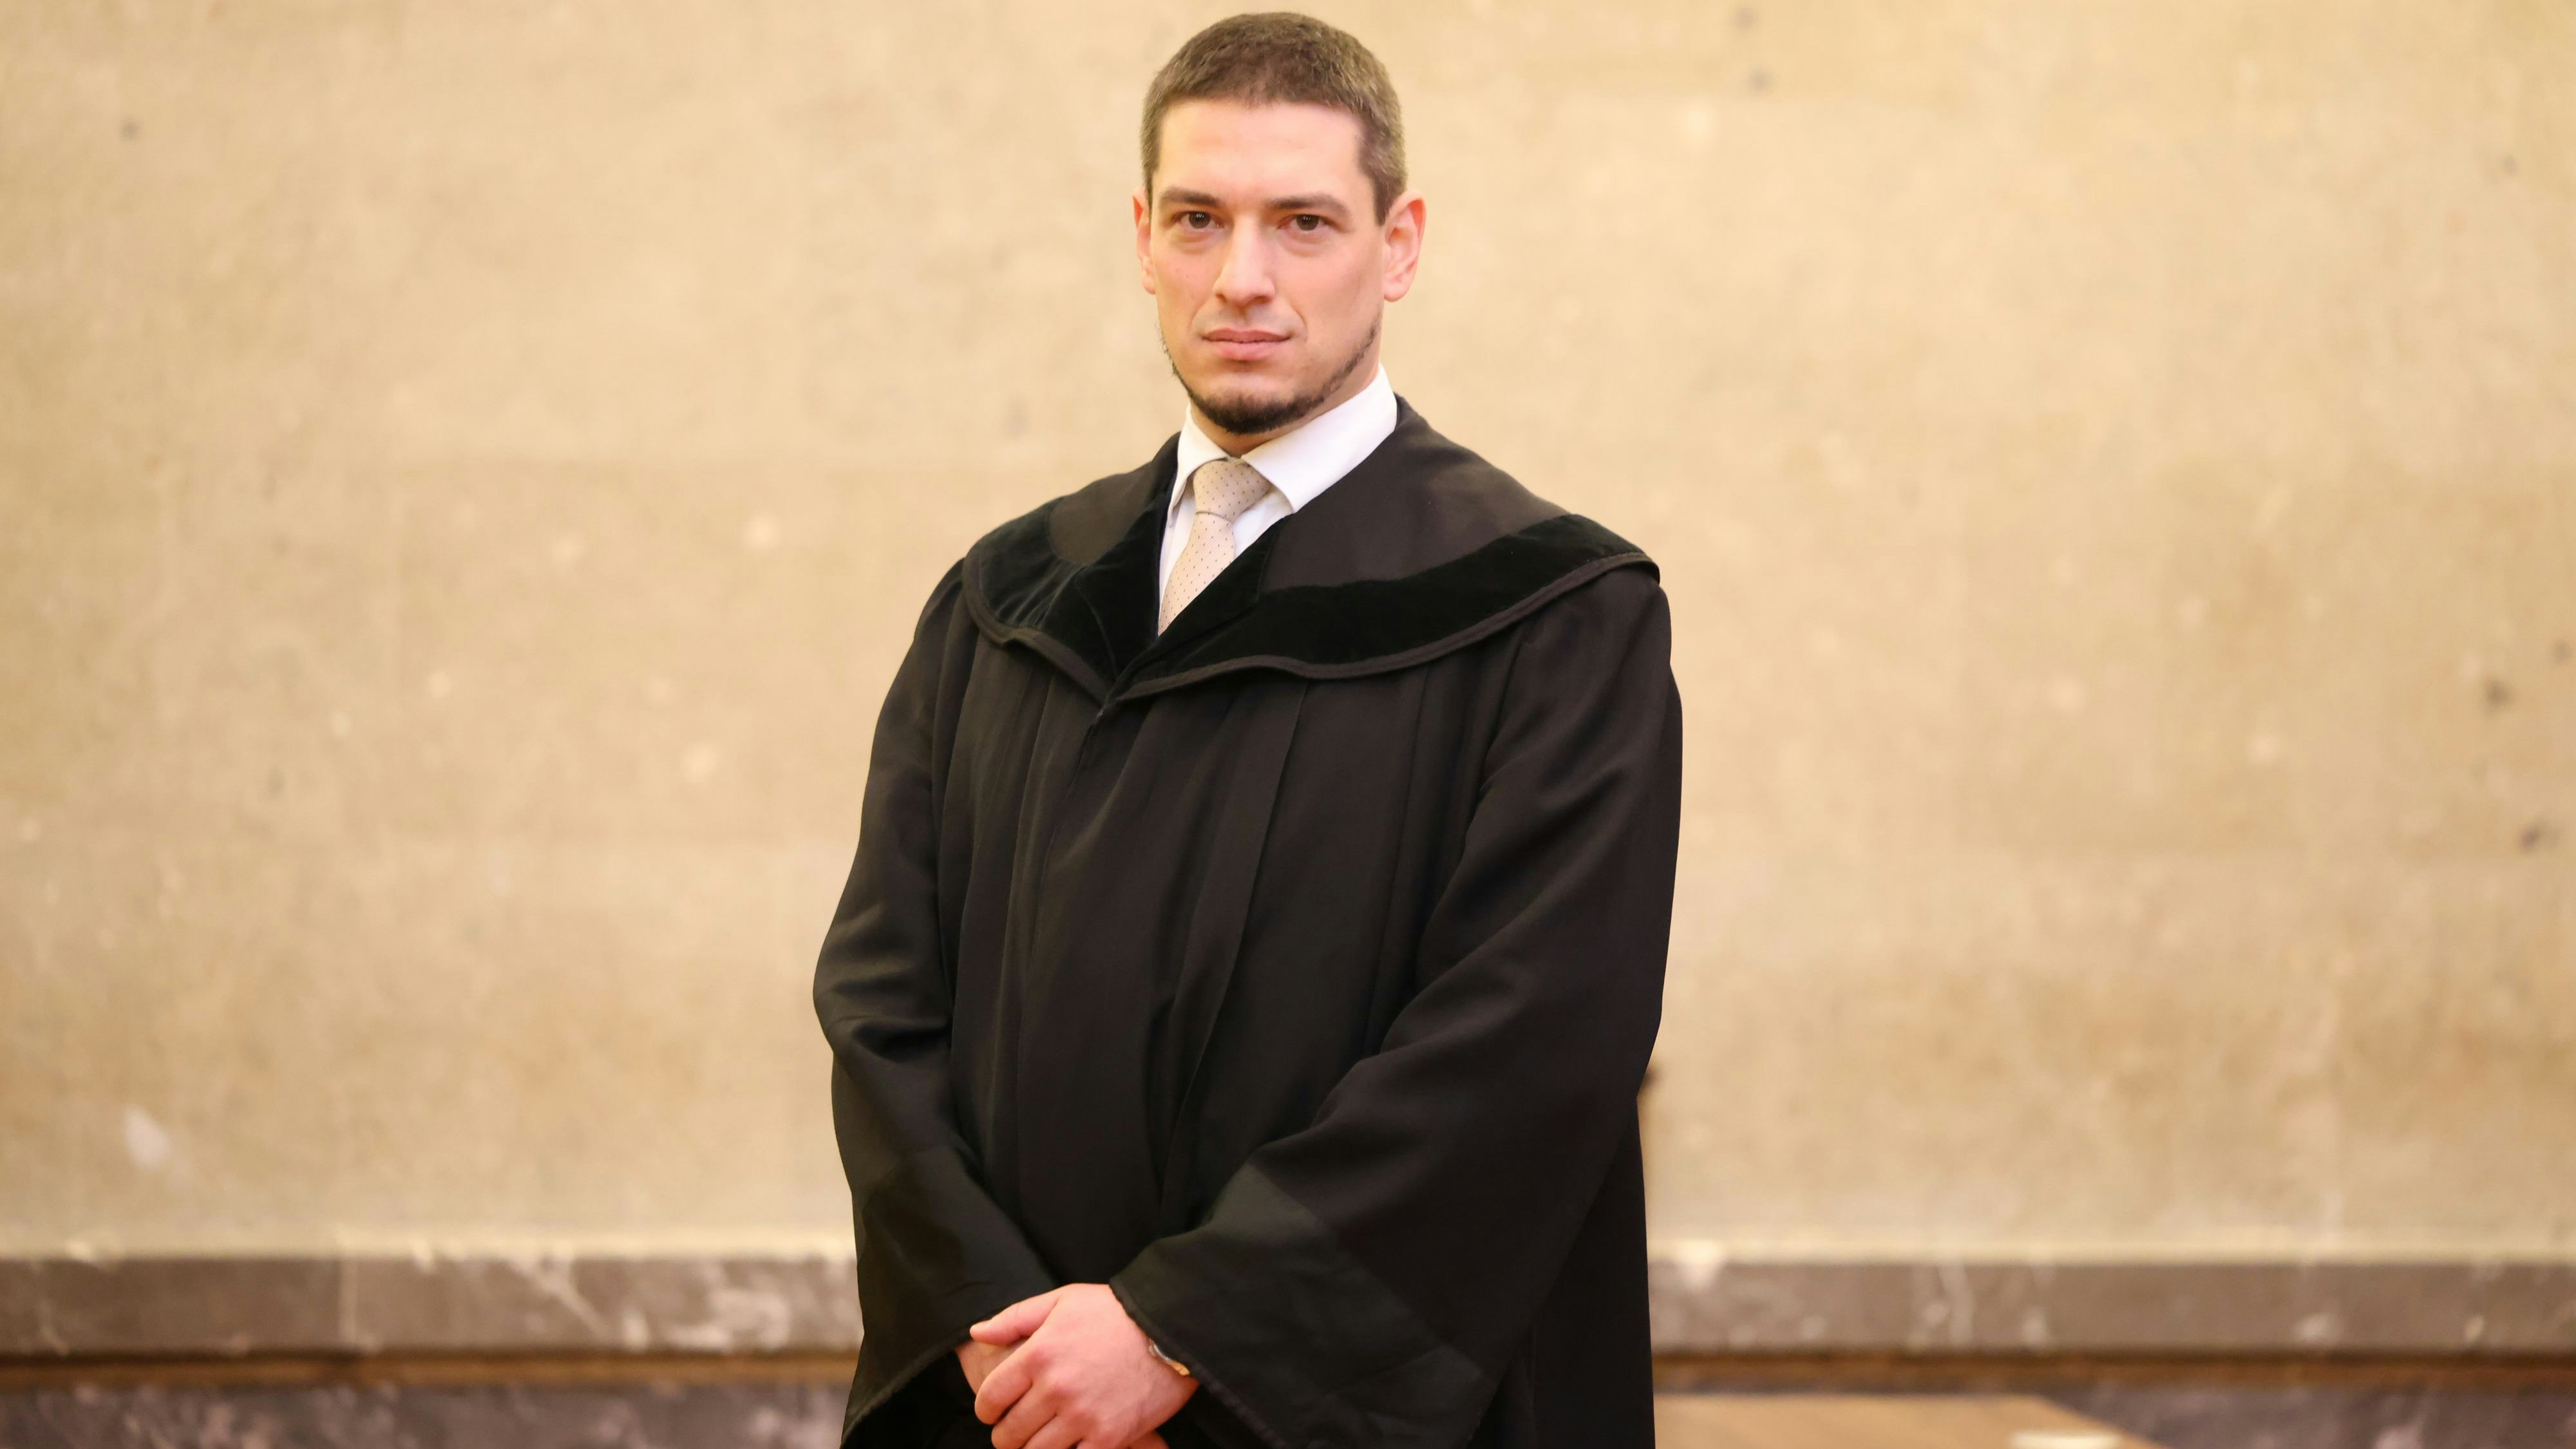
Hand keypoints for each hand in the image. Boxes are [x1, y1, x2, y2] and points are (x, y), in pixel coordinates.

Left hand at [966, 1283, 1196, 1448]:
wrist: (1172, 1327)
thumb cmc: (1116, 1311)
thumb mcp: (1062, 1300)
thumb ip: (1015, 1318)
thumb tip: (977, 1332)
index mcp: (1038, 1354)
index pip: (991, 1398)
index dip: (985, 1410)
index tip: (992, 1413)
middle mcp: (1055, 1388)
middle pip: (1009, 1433)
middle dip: (1006, 1435)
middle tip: (1015, 1431)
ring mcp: (1083, 1416)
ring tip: (1039, 1441)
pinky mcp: (1110, 1438)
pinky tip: (1070, 1445)